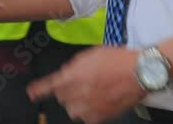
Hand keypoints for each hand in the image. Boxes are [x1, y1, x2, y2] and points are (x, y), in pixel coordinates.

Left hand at [26, 46, 146, 123]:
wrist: (141, 72)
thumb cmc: (118, 59)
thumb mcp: (92, 54)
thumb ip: (75, 66)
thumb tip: (66, 74)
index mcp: (75, 75)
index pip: (51, 85)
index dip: (39, 89)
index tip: (31, 93)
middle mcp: (80, 92)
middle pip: (61, 97)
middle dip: (66, 90)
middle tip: (79, 83)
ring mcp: (91, 106)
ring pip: (72, 110)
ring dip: (76, 102)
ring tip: (89, 93)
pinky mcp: (101, 116)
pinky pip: (87, 118)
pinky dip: (88, 111)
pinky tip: (97, 102)